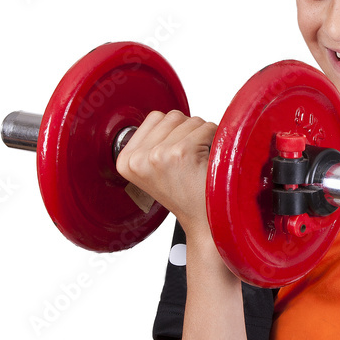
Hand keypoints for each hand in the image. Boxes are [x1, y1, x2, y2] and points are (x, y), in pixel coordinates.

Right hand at [115, 110, 216, 241]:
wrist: (205, 222)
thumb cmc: (186, 194)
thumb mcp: (154, 169)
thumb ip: (152, 141)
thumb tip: (167, 117)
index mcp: (125, 161)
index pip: (154, 118)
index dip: (174, 131)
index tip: (177, 154)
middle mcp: (138, 158)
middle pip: (173, 116)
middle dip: (188, 132)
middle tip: (191, 159)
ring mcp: (158, 155)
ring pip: (191, 120)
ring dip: (202, 136)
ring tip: (199, 162)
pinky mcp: (181, 153)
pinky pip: (206, 128)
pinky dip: (215, 140)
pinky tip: (208, 161)